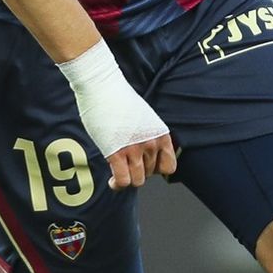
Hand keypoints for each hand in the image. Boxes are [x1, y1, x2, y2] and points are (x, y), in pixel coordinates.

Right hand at [58, 40, 177, 188]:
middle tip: (126, 162)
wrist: (103, 87)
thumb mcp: (145, 118)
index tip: (145, 165)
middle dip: (138, 171)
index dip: (157, 170)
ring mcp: (135, 149)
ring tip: (119, 173)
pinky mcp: (117, 153)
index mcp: (161, 135)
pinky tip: (112, 181)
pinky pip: (123, 181)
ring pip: (137, 181)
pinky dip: (117, 185)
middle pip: (150, 174)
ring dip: (128, 179)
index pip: (169, 167)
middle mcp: (152, 143)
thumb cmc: (120, 100)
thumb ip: (149, 136)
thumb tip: (146, 156)